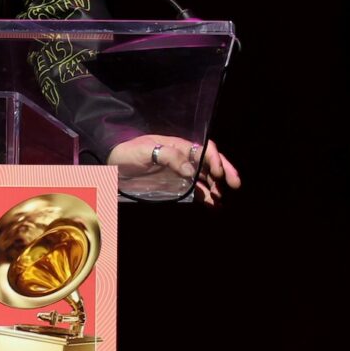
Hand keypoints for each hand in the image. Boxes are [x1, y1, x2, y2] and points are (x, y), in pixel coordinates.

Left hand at [106, 135, 240, 205]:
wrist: (113, 164)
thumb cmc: (128, 152)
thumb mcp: (145, 150)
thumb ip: (168, 157)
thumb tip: (192, 170)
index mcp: (179, 145)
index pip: (204, 149)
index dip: (214, 159)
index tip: (217, 173)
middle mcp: (184, 158)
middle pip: (211, 163)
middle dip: (225, 172)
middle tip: (236, 185)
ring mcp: (181, 172)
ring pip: (206, 178)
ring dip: (217, 187)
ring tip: (223, 200)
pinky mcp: (177, 185)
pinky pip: (196, 189)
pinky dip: (207, 196)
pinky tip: (214, 204)